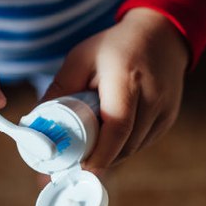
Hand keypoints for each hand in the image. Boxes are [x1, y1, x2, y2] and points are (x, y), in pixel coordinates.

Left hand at [41, 8, 188, 173]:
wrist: (160, 35)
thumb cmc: (114, 47)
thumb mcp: (80, 59)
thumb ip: (59, 90)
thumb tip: (37, 124)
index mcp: (127, 80)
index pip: (117, 127)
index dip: (98, 154)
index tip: (77, 169)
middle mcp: (152, 98)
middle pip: (124, 145)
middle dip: (97, 159)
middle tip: (71, 164)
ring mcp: (165, 111)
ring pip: (132, 149)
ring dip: (109, 154)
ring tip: (87, 148)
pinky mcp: (168, 120)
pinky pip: (141, 144)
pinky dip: (122, 147)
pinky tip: (108, 138)